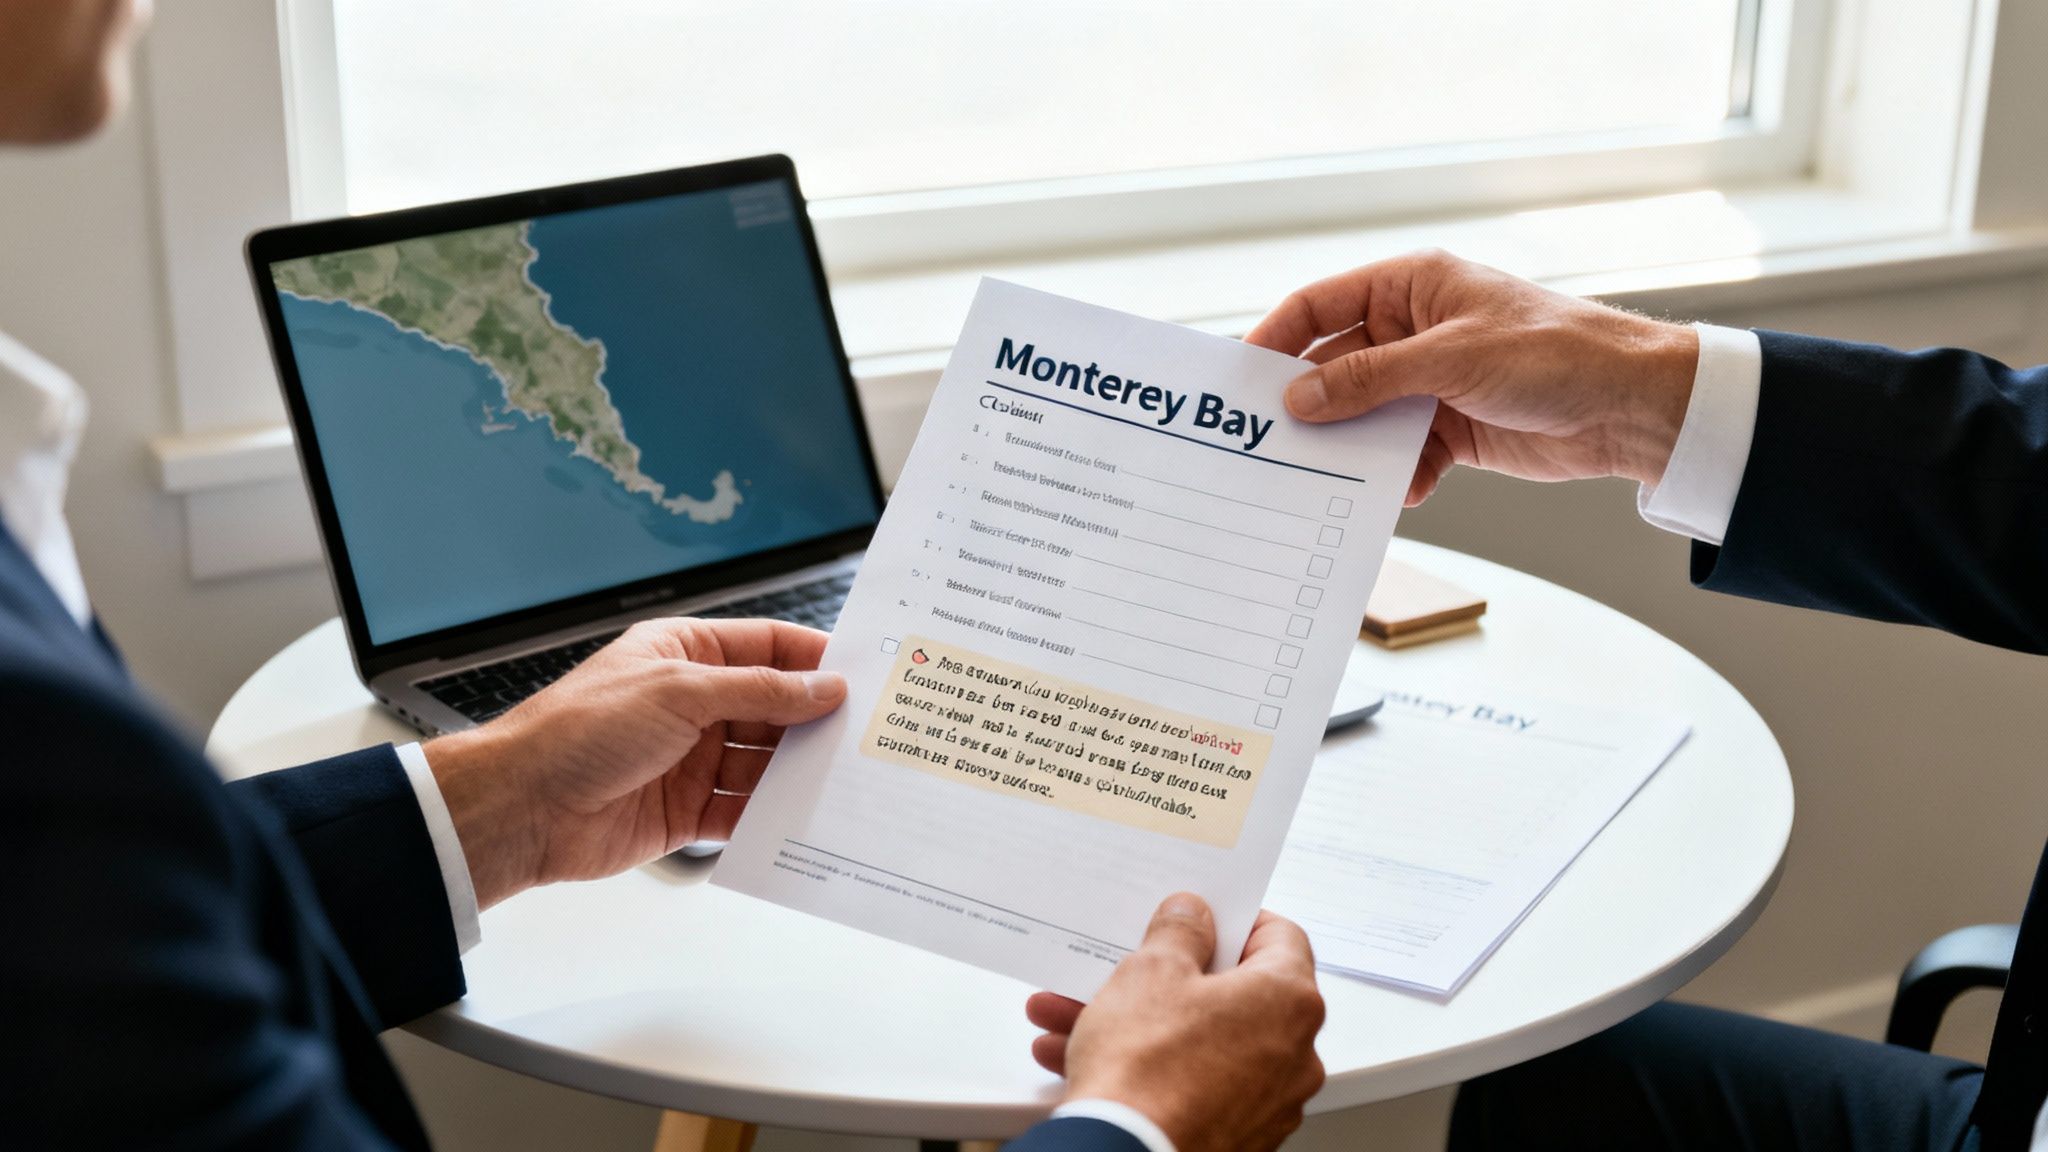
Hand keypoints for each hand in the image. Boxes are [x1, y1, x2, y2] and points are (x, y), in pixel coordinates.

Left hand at [421, 618, 845, 908]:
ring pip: (764, 762)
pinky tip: (803, 821)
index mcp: (684, 655)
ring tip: (845, 781)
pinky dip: (772, 816)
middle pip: (773, 707)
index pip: (766, 647)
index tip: (864, 675)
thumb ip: (759, 690)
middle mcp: (692, 704)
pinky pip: (743, 811)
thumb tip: (823, 687)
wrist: (522, 808)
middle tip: (867, 735)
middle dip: (815, 721)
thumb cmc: (580, 731)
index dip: (814, 659)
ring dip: (798, 772)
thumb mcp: (679, 693)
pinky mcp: (687, 811)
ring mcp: (691, 758)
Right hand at [1025, 896, 1324, 1151]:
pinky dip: (1149, 1069)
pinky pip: (1192, 1085)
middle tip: (1127, 967)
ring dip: (1141, 1024)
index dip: (1235, 920)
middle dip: (1166, 978)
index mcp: (1288, 1000)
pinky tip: (1083, 1058)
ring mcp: (1267, 1102)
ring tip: (1075, 1015)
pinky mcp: (1236, 1135)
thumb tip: (1192, 914)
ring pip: (1200, 1043)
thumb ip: (1179, 930)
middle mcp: (1294, 1054)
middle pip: (1231, 995)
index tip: (1200, 919)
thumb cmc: (1146, 1069)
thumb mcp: (1152, 971)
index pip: (1280, 936)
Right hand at [1245, 249, 1699, 503]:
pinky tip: (1407, 491)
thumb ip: (1368, 380)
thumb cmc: (1554, 354)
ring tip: (1332, 478)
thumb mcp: (1450, 359)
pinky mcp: (1451, 427)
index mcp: (1409, 287)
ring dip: (1354, 447)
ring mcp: (1430, 381)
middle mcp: (1413, 330)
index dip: (1276, 338)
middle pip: (1334, 367)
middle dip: (1310, 406)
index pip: (1320, 305)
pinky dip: (1399, 475)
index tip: (1239, 379)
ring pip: (1364, 416)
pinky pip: (1403, 453)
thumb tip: (1298, 399)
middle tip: (1272, 442)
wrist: (1630, 406)